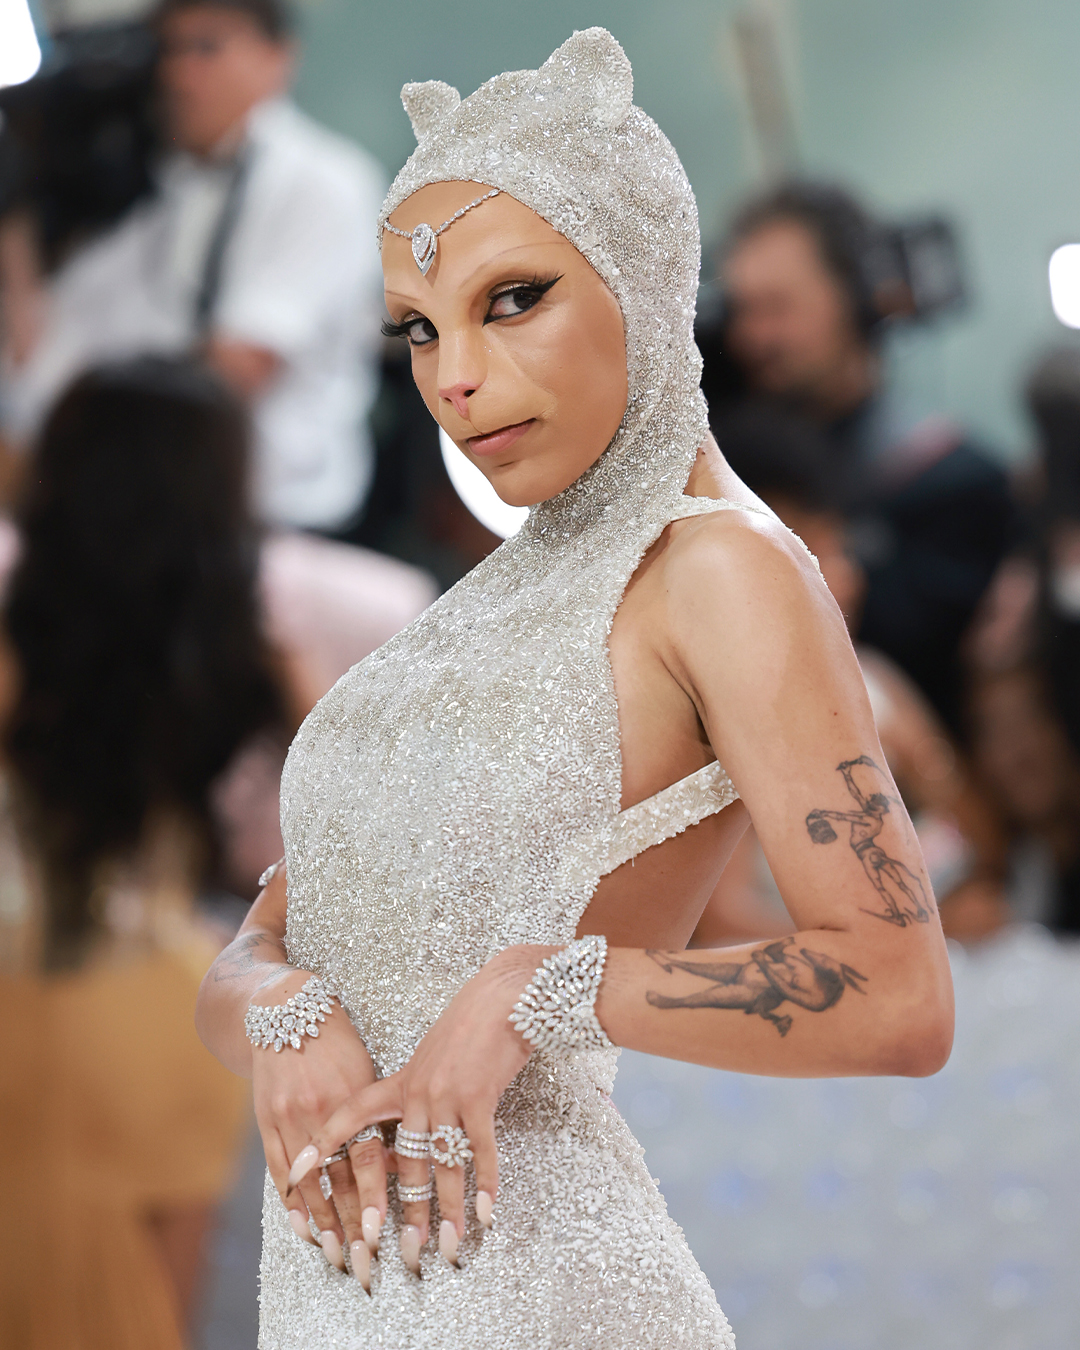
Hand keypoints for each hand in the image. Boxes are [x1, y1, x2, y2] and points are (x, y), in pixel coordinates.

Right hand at [251, 969, 392, 1290]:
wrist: (286, 1009)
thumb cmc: (337, 1040)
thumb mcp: (364, 1071)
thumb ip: (377, 1116)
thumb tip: (397, 1163)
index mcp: (351, 1095)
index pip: (366, 1158)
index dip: (373, 1198)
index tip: (382, 1233)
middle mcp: (317, 1110)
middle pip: (336, 1179)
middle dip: (351, 1223)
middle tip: (364, 1261)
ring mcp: (288, 1116)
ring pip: (307, 1182)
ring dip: (322, 1223)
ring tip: (336, 1255)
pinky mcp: (265, 1120)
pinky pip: (278, 1169)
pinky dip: (291, 1201)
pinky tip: (302, 1227)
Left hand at [286, 946, 546, 1271]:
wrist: (501, 996)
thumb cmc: (468, 1027)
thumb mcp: (431, 1058)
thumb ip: (414, 1097)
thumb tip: (409, 1139)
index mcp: (398, 1083)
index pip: (349, 1117)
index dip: (320, 1148)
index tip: (293, 1178)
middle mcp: (415, 1093)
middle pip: (404, 1164)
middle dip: (406, 1214)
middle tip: (405, 1254)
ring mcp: (445, 1095)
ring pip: (440, 1165)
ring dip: (447, 1212)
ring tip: (449, 1248)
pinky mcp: (478, 1095)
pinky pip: (478, 1150)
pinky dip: (484, 1185)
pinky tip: (487, 1214)